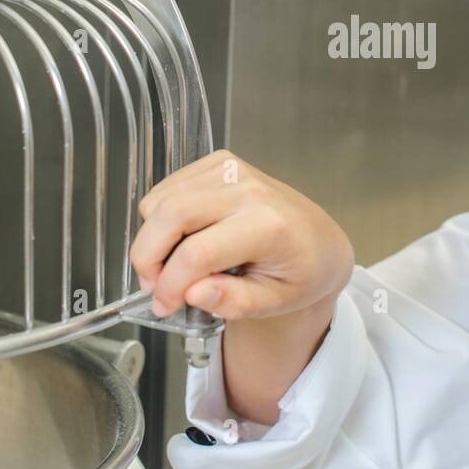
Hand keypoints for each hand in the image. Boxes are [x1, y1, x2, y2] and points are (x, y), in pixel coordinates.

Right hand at [130, 149, 354, 321]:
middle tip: (155, 286)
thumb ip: (234, 302)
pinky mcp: (219, 163)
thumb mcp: (277, 301)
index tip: (165, 306)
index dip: (170, 284)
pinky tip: (181, 239)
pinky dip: (161, 217)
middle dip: (148, 256)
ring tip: (170, 267)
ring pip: (161, 199)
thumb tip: (192, 293)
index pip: (198, 252)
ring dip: (152, 238)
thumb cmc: (303, 270)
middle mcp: (249, 190)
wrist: (320, 239)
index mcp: (268, 226)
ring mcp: (232, 170)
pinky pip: (167, 187)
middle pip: (171, 214)